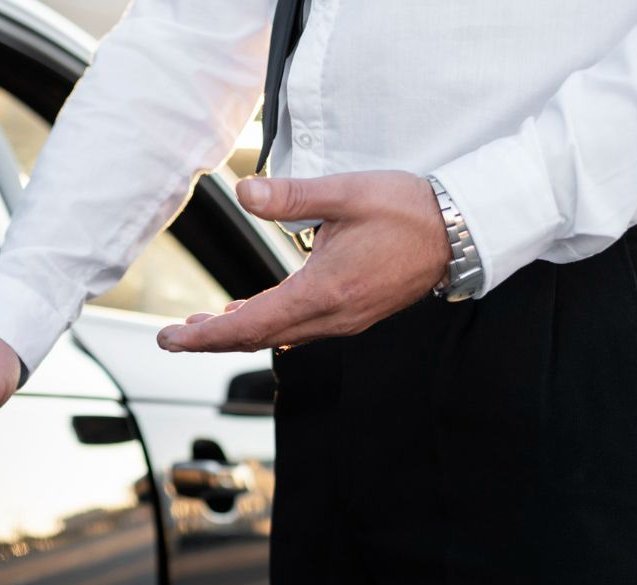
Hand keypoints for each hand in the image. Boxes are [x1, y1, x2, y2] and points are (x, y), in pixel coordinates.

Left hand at [157, 171, 450, 352]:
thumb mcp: (346, 194)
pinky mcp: (352, 314)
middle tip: (173, 336)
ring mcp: (343, 320)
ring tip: (202, 324)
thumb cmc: (409, 210)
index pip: (248, 326)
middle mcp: (330, 317)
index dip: (203, 337)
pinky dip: (268, 324)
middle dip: (210, 340)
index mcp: (322, 292)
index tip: (170, 338)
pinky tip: (251, 312)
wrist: (465, 232)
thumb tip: (244, 192)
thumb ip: (291, 197)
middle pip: (256, 339)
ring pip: (277, 336)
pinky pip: (299, 328)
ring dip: (237, 333)